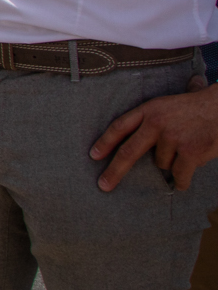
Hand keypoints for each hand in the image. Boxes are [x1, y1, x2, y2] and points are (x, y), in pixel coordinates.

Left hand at [91, 74, 217, 191]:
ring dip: (171, 163)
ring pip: (161, 164)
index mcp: (149, 109)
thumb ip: (151, 116)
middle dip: (115, 171)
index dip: (105, 142)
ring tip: (186, 149)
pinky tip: (183, 180)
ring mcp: (173, 138)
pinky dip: (181, 181)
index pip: (120, 126)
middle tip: (103, 185)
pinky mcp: (190, 152)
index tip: (93, 156)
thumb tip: (131, 133)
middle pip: (129, 151)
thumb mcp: (168, 104)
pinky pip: (179, 175)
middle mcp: (157, 123)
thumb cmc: (196, 107)